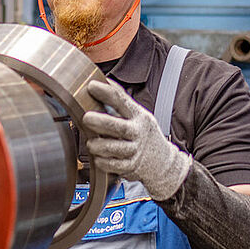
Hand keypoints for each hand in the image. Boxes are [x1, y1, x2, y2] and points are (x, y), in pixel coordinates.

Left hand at [82, 79, 191, 200]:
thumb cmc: (144, 134)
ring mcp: (135, 150)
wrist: (162, 162)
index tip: (91, 86)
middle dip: (101, 121)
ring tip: (91, 143)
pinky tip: (98, 157)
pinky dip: (103, 162)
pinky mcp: (131, 166)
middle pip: (119, 127)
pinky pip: (113, 166)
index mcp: (138, 116)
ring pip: (115, 148)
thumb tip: (104, 82)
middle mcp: (138, 132)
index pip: (122, 100)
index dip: (106, 92)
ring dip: (99, 145)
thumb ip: (121, 102)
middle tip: (87, 118)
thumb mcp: (138, 115)